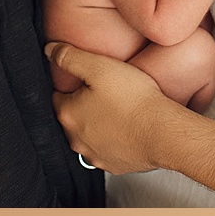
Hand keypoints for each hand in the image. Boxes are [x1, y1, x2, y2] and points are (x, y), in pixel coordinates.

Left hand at [48, 42, 173, 173]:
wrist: (164, 134)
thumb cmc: (135, 101)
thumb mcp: (100, 67)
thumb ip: (70, 57)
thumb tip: (50, 50)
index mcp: (67, 115)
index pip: (57, 95)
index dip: (71, 85)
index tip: (87, 79)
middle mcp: (75, 139)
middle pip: (72, 116)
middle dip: (83, 105)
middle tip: (104, 92)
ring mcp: (94, 155)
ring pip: (89, 135)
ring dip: (97, 124)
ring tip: (117, 110)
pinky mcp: (113, 165)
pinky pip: (107, 150)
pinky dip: (113, 140)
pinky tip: (126, 128)